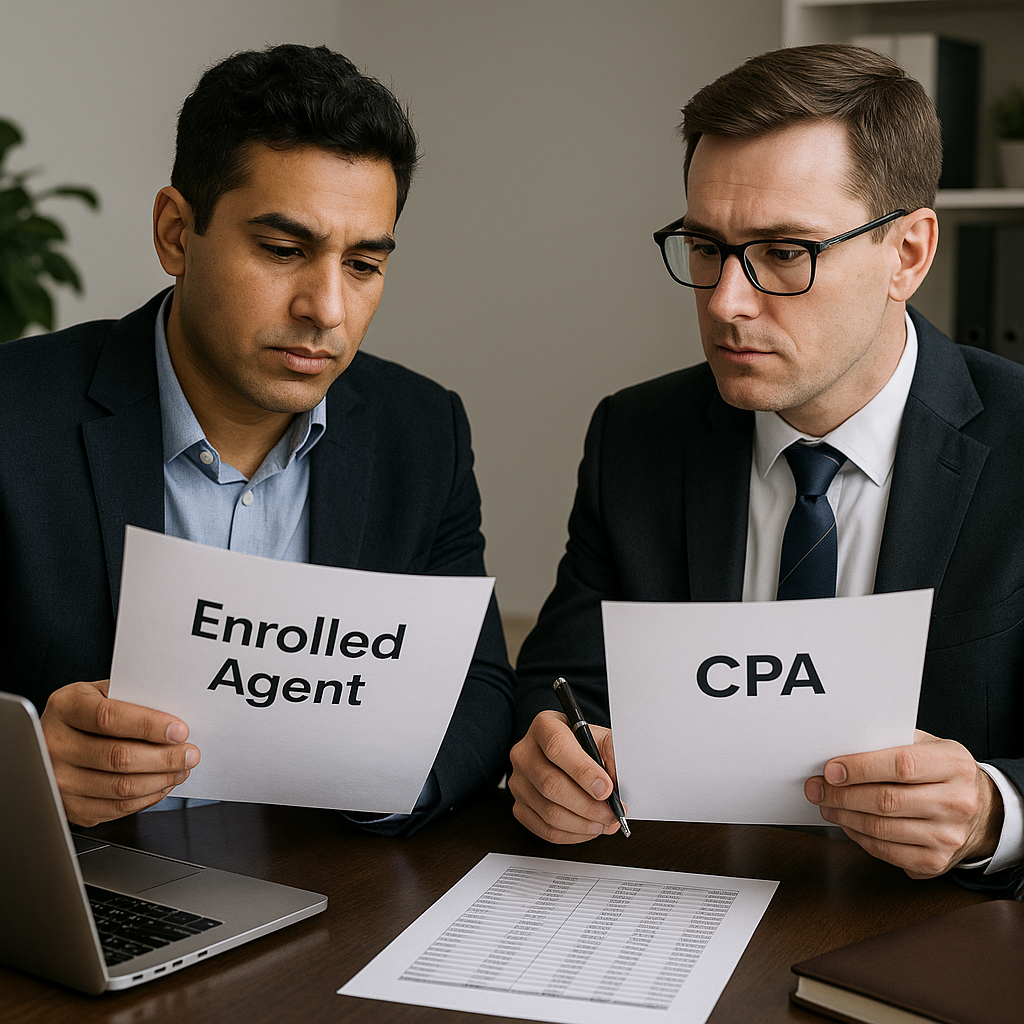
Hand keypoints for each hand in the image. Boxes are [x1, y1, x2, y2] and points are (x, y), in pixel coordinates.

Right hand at [40, 680, 199, 826]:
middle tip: (190, 753)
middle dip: (164, 757)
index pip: (108, 718)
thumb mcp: (104, 693)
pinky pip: (116, 808)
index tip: (179, 730)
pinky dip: (147, 797)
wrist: (55, 738)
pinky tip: (162, 783)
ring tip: (181, 769)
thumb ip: (133, 699)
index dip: (148, 725)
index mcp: (66, 708)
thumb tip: (174, 714)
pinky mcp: (71, 807)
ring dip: (161, 779)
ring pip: (120, 787)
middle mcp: (55, 745)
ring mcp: (59, 780)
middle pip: (118, 757)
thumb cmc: (88, 712)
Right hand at [508, 710, 622, 842]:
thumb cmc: (584, 746)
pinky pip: (544, 829)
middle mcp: (524, 752)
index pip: (557, 748)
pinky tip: (588, 828)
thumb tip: (617, 782)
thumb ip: (611, 754)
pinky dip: (571, 834)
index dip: (583, 772)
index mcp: (544, 726)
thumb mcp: (601, 738)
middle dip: (588, 806)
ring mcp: (518, 781)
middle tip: (611, 813)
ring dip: (583, 824)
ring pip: (549, 812)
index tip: (606, 789)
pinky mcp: (519, 806)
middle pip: (551, 785)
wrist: (567, 754)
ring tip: (604, 822)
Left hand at [804, 730, 1003, 877]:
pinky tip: (848, 823)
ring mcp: (948, 836)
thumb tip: (843, 744)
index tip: (831, 769)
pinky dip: (859, 837)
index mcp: (954, 765)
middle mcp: (957, 803)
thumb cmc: (944, 772)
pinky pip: (887, 852)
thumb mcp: (929, 746)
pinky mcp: (936, 861)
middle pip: (887, 801)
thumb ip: (892, 741)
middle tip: (817, 788)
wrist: (984, 812)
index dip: (860, 768)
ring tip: (826, 804)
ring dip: (844, 816)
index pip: (901, 765)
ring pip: (882, 829)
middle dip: (842, 795)